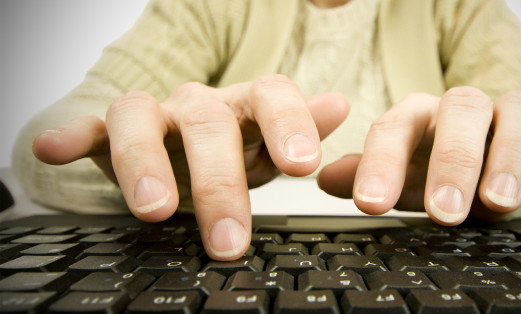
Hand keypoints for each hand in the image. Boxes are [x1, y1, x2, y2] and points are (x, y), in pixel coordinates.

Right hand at [32, 75, 348, 259]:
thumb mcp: (269, 144)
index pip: (271, 97)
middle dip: (219, 183)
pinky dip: (71, 136)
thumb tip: (338, 106)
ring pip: (141, 121)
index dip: (287, 125)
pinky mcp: (109, 131)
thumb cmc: (233, 148)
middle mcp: (199, 104)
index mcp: (245, 106)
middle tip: (229, 241)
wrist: (182, 149)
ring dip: (145, 164)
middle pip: (208, 124)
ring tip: (154, 209)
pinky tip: (52, 149)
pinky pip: (88, 126)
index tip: (302, 166)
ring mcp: (153, 115)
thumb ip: (300, 128)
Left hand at [318, 87, 520, 223]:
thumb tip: (325, 179)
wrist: (481, 167)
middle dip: (451, 162)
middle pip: (457, 113)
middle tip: (442, 211)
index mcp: (416, 115)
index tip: (370, 203)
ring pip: (512, 113)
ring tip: (498, 201)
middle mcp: (458, 109)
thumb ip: (366, 176)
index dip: (380, 164)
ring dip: (507, 157)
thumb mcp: (398, 177)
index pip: (393, 129)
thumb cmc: (432, 169)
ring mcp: (502, 116)